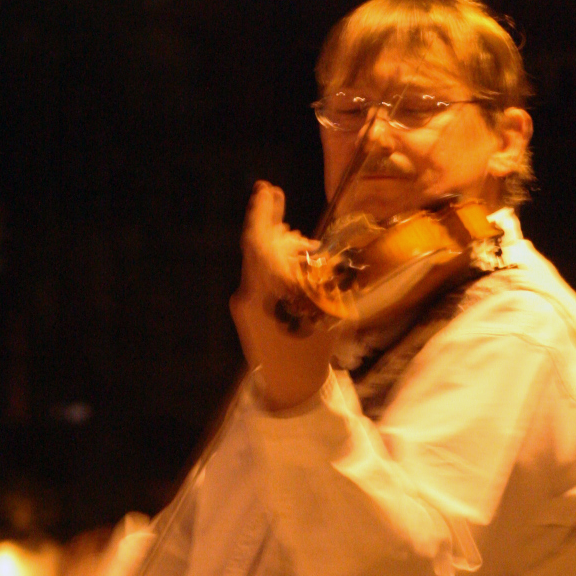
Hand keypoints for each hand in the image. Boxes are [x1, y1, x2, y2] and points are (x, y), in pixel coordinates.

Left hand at [230, 182, 339, 410]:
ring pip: (260, 260)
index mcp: (267, 291)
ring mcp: (244, 301)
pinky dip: (277, 263)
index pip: (257, 242)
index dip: (262, 212)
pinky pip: (260, 275)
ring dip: (279, 246)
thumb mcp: (331, 314)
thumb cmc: (313, 352)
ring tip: (303, 243)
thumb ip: (329, 283)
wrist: (288, 387)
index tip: (268, 188)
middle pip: (259, 246)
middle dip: (274, 223)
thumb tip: (330, 257)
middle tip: (279, 198)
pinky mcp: (246, 309)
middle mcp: (249, 293)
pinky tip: (295, 263)